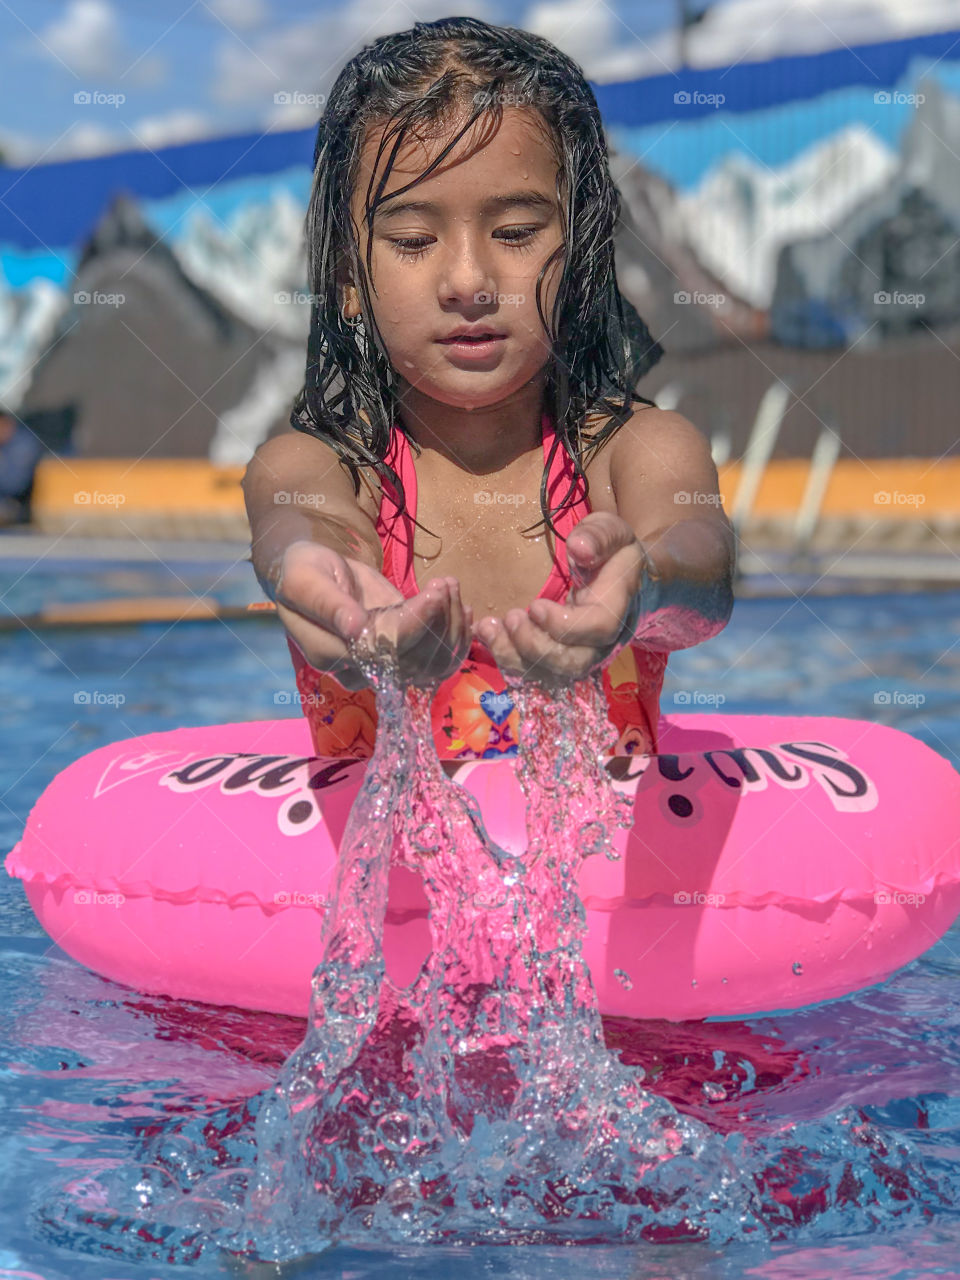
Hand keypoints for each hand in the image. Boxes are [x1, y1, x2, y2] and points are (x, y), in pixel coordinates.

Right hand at [274, 540, 472, 688]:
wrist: (316, 574)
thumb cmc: (303, 572)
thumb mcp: (305, 580)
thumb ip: (328, 604)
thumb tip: (354, 628)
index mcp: (330, 654)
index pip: (382, 650)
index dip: (414, 624)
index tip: (435, 593)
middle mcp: (359, 668)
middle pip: (413, 660)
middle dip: (438, 620)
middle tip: (446, 583)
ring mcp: (384, 664)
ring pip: (431, 662)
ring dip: (450, 625)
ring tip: (450, 585)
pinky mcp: (403, 653)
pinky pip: (437, 660)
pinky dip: (457, 638)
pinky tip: (466, 611)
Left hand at [473, 512, 646, 684]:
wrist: (616, 578)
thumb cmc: (610, 551)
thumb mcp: (611, 530)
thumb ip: (599, 536)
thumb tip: (579, 549)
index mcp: (615, 605)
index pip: (599, 627)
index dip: (565, 624)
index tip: (536, 606)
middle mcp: (600, 639)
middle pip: (572, 662)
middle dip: (534, 646)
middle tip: (510, 618)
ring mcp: (578, 653)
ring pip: (548, 674)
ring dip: (512, 655)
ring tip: (487, 627)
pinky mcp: (557, 659)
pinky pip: (532, 671)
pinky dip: (505, 656)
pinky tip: (485, 632)